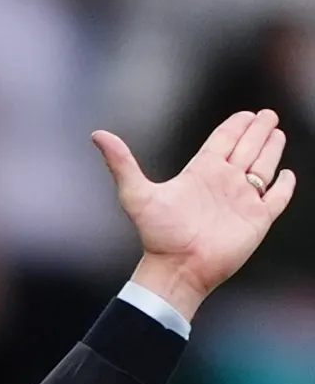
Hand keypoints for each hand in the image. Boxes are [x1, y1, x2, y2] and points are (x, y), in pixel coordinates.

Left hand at [93, 110, 295, 320]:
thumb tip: (97, 135)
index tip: (247, 114)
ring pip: (264, 166)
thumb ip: (121, 163)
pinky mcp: (258, 220)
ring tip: (277, 134)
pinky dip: (284, 185)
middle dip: (259, 130)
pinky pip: (277, 197)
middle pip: (248, 147)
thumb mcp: (136, 195)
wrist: (176, 270)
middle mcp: (224, 182)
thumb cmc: (158, 236)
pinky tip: (286, 175)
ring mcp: (242, 200)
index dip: (236, 125)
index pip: (225, 139)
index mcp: (201, 172)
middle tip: (268, 115)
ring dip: (272, 149)